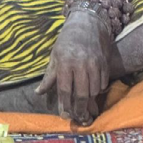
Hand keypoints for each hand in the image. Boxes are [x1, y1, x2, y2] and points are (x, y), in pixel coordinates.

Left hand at [36, 8, 110, 125]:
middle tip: (79, 117)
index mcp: (65, 63)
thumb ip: (49, 77)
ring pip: (94, 91)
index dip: (65, 105)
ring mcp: (94, 64)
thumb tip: (38, 93)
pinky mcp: (104, 64)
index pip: (65, 90)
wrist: (86, 24)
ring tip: (86, 108)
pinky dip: (98, 91)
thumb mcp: (54, 57)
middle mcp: (81, 64)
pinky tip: (93, 93)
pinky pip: (103, 84)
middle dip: (80, 109)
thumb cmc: (66, 41)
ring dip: (90, 101)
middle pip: (82, 94)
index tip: (65, 114)